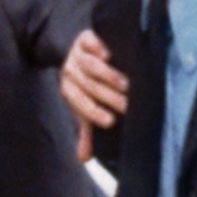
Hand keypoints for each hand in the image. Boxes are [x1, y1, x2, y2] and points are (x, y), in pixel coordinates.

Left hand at [60, 27, 128, 161]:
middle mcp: (70, 70)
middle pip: (87, 85)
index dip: (92, 112)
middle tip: (127, 105)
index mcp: (68, 88)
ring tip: (126, 84)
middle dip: (107, 97)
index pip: (78, 101)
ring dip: (107, 75)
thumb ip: (86, 130)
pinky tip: (110, 55)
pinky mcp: (86, 36)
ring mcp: (77, 52)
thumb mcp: (84, 105)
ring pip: (90, 65)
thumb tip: (83, 159)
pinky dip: (99, 48)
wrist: (74, 51)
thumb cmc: (85, 84)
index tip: (110, 122)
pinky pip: (89, 41)